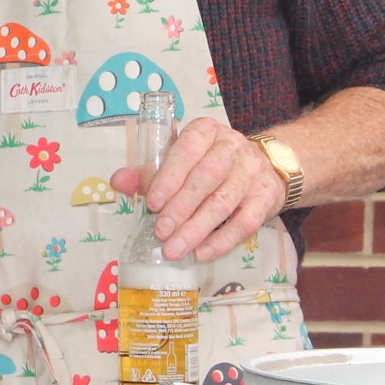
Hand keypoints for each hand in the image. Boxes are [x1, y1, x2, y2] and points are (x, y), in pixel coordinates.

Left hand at [109, 118, 284, 262]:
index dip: (169, 177)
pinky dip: (222, 240)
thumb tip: (118, 182)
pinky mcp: (266, 197)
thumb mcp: (180, 159)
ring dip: (197, 229)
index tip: (153, 203)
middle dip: (180, 207)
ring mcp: (252, 172)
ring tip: (175, 249)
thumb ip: (149, 171)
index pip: (187, 149)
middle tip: (161, 232)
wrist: (264, 165)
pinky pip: (245, 222)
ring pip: (224, 203)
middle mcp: (232, 147)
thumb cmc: (209, 162)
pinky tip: (202, 253)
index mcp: (206, 131)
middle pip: (206, 178)